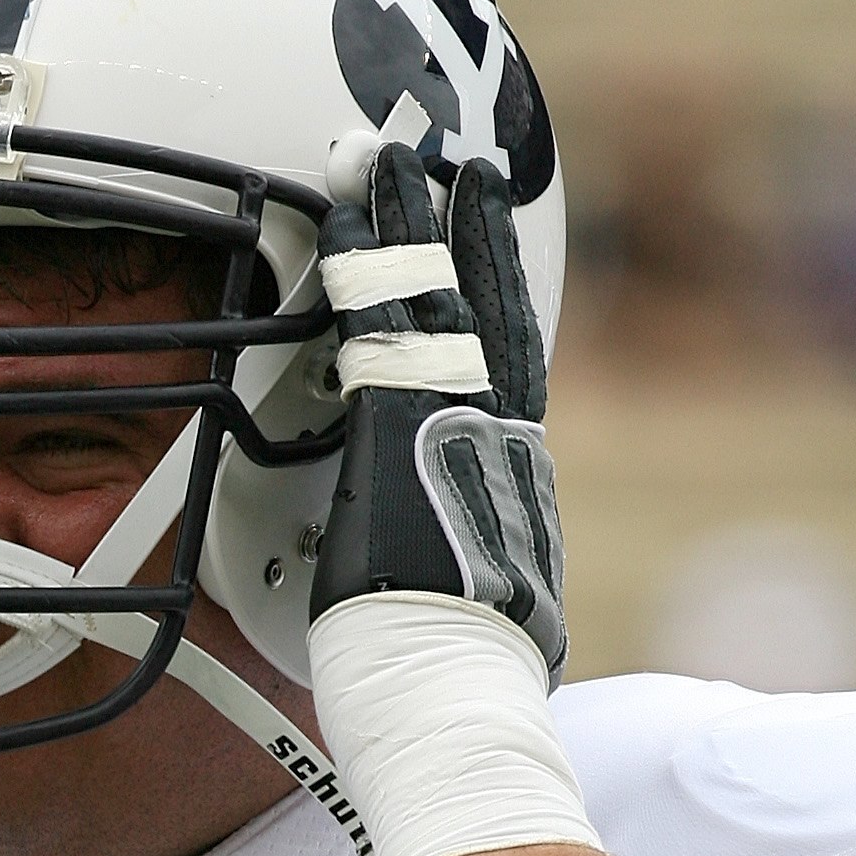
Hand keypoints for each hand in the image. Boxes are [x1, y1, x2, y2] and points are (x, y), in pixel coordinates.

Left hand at [310, 139, 564, 682]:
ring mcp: (455, 428)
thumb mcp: (481, 613)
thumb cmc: (461, 685)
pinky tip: (341, 214)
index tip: (488, 238)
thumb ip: (475, 576)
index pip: (506, 362)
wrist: (456, 702)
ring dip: (400, 217)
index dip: (496, 292)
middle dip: (462, 227)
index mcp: (515, 476)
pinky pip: (377, 327)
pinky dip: (360, 263)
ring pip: (430, 296)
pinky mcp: (401, 432)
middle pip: (483, 305)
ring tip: (380, 154)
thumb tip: (483, 599)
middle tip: (449, 160)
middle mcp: (499, 437)